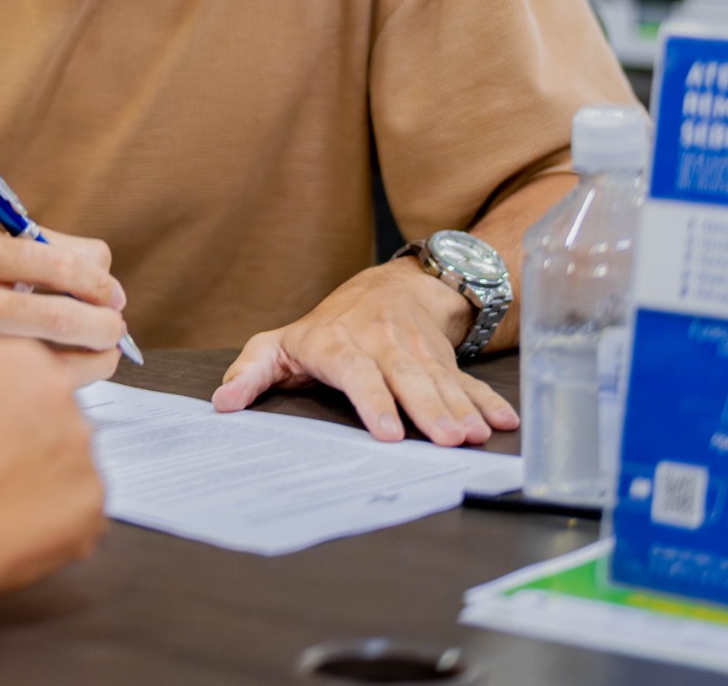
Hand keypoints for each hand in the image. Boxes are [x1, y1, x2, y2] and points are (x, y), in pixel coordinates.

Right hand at [0, 225, 127, 392]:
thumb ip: (45, 253)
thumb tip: (108, 285)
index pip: (63, 263)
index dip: (101, 282)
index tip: (112, 295)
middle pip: (63, 316)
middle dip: (105, 327)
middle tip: (114, 331)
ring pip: (53, 364)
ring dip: (91, 361)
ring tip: (95, 355)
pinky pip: (30, 391)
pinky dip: (58, 385)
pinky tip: (54, 376)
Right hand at [0, 339, 105, 594]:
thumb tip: (1, 393)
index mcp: (25, 358)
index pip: (36, 375)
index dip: (15, 407)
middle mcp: (65, 394)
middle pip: (60, 416)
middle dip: (37, 439)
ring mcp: (85, 448)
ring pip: (72, 461)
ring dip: (48, 476)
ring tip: (3, 499)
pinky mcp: (94, 499)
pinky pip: (79, 506)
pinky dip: (56, 517)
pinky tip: (18, 522)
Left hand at [211, 258, 520, 445]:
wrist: (388, 288)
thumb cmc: (325, 327)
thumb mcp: (280, 344)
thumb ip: (251, 372)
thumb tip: (222, 404)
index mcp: (339, 344)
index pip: (357, 372)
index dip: (374, 400)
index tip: (389, 433)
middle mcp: (382, 344)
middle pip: (407, 377)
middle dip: (429, 409)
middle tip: (448, 440)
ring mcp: (418, 351)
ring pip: (441, 380)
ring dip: (461, 408)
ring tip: (476, 436)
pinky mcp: (446, 359)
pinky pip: (469, 380)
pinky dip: (488, 400)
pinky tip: (505, 422)